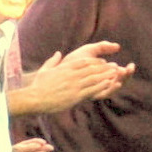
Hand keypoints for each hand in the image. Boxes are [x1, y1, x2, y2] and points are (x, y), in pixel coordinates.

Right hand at [20, 43, 134, 113]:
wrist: (35, 98)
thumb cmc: (38, 86)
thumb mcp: (45, 70)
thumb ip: (53, 61)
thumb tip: (58, 53)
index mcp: (65, 68)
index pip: (84, 62)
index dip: (96, 61)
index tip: (103, 61)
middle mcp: (72, 75)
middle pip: (92, 69)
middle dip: (105, 67)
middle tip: (115, 66)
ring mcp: (74, 85)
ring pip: (94, 78)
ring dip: (106, 75)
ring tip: (116, 73)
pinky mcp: (76, 95)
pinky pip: (92, 89)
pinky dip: (102, 86)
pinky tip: (109, 84)